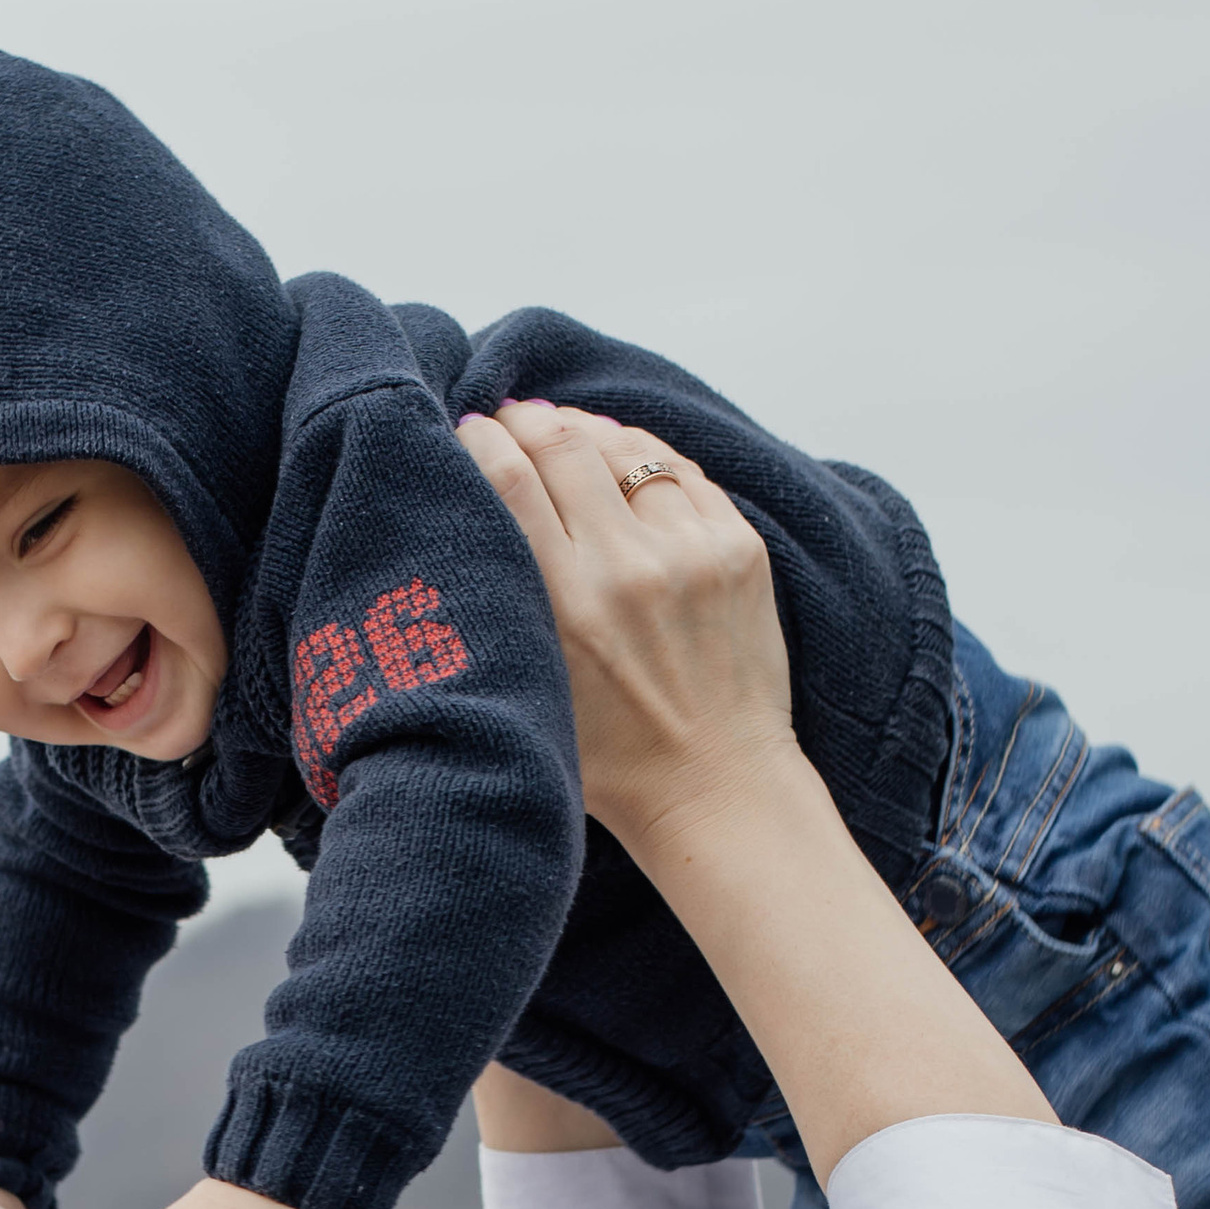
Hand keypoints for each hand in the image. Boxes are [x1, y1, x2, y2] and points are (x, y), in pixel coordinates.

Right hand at [456, 402, 798, 861]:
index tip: (470, 431)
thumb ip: (506, 607)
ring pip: (626, 446)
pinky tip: (622, 457)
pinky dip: (644, 455)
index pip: (510, 479)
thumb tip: (473, 519)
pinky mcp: (739, 549)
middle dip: (528, 420)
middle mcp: (630, 567)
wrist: (718, 790)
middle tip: (511, 418)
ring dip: (587, 430)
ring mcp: (693, 552)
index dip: (482, 439)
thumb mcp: (533, 687)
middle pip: (564, 445)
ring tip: (564, 431)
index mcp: (567, 604)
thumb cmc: (613, 760)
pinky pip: (681, 471)